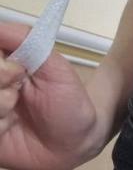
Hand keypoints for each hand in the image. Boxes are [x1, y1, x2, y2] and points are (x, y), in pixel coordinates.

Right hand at [0, 22, 104, 169]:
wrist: (74, 142)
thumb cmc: (68, 100)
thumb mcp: (54, 65)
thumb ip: (26, 41)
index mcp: (2, 62)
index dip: (0, 64)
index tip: (18, 70)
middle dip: (1, 82)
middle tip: (20, 88)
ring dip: (1, 106)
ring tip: (17, 110)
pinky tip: (10, 126)